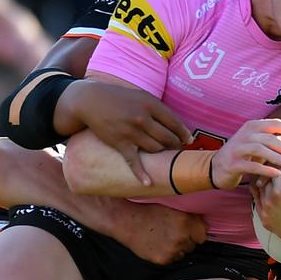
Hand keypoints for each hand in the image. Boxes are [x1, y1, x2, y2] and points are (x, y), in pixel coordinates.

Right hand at [65, 80, 192, 183]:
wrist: (92, 101)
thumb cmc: (120, 98)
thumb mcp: (141, 96)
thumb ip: (158, 108)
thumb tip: (176, 124)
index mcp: (150, 105)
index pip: (174, 122)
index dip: (184, 134)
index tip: (188, 140)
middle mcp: (142, 118)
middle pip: (167, 138)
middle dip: (175, 146)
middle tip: (177, 149)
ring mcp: (131, 132)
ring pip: (156, 149)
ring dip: (162, 154)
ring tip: (165, 155)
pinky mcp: (120, 143)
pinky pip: (133, 162)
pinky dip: (141, 174)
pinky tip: (148, 183)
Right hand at [116, 202, 206, 264]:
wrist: (128, 222)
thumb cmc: (150, 212)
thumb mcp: (172, 208)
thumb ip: (190, 216)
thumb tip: (203, 223)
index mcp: (185, 221)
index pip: (202, 235)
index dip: (195, 232)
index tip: (189, 230)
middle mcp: (181, 236)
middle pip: (193, 245)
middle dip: (186, 240)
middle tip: (172, 233)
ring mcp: (173, 249)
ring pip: (183, 253)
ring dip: (178, 248)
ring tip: (164, 238)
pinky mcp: (164, 259)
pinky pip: (173, 259)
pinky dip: (168, 254)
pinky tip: (158, 245)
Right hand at [211, 119, 280, 189]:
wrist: (215, 166)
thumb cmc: (241, 154)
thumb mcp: (256, 144)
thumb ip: (270, 140)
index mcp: (251, 127)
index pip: (273, 123)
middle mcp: (244, 135)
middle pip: (267, 137)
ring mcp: (237, 149)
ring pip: (259, 149)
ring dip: (275, 156)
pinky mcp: (233, 163)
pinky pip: (250, 165)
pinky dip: (264, 169)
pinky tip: (275, 173)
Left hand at [251, 168, 280, 252]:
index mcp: (280, 192)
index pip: (274, 171)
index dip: (279, 166)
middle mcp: (268, 202)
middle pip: (264, 179)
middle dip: (271, 173)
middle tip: (278, 170)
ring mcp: (265, 213)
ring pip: (258, 190)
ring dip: (264, 183)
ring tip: (273, 180)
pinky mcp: (264, 221)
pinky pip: (257, 202)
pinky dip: (261, 195)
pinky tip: (269, 192)